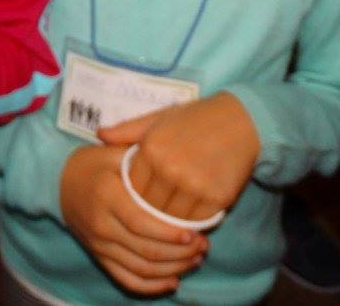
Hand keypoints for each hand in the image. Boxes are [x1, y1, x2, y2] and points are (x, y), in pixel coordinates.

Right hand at [59, 144, 207, 296]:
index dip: (169, 232)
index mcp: (106, 195)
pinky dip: (151, 286)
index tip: (194, 233)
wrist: (59, 183)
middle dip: (179, 253)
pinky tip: (173, 281)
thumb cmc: (94, 165)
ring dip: (172, 269)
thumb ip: (141, 159)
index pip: (141, 222)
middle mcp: (101, 225)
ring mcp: (99, 245)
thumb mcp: (114, 153)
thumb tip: (174, 165)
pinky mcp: (99, 257)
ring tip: (196, 259)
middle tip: (204, 246)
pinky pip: (126, 280)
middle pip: (144, 250)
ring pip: (140, 269)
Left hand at [99, 93, 259, 224]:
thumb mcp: (158, 118)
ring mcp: (194, 185)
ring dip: (171, 220)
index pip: (132, 188)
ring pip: (172, 219)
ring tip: (173, 214)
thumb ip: (127, 130)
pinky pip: (197, 221)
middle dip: (151, 211)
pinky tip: (193, 212)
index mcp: (151, 148)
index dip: (134, 195)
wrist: (240, 120)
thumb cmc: (195, 118)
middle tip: (156, 211)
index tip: (140, 197)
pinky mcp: (217, 197)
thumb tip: (99, 134)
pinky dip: (193, 221)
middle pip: (150, 207)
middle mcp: (170, 168)